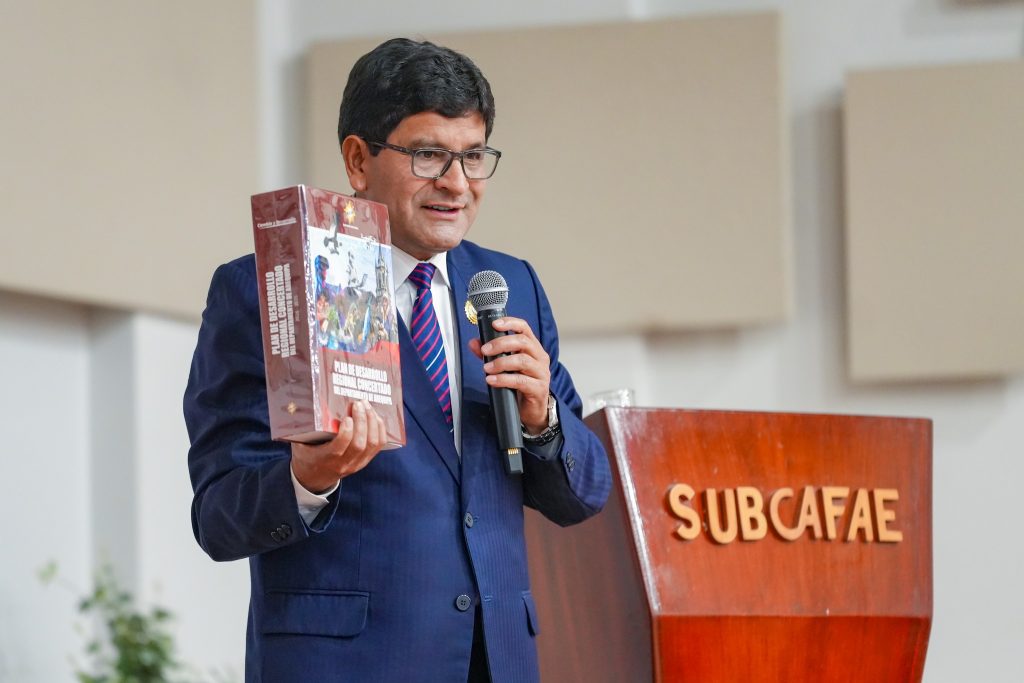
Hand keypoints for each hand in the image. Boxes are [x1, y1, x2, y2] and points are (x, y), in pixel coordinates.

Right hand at [291, 399, 386, 492]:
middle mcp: (343, 464)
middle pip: (360, 444)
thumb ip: (304, 428)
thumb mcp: (300, 443)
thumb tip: (302, 404)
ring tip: (367, 406)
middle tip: (359, 404)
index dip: (347, 432)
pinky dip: (379, 429)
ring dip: (372, 423)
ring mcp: (356, 464)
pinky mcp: (365, 461)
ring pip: (372, 444)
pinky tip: (375, 417)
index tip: (347, 417)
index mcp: (325, 459)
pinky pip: (378, 446)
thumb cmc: (306, 455)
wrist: (314, 478)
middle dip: (362, 421)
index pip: (340, 448)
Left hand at [468, 316, 550, 434]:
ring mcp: (541, 373)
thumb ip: (490, 354)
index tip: (494, 324)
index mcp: (533, 348)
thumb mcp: (505, 367)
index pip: (525, 328)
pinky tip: (492, 380)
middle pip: (523, 342)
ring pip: (522, 361)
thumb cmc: (520, 385)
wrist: (533, 410)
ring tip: (486, 368)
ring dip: (501, 362)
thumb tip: (474, 343)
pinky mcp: (539, 389)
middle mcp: (540, 358)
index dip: (510, 323)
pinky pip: (521, 381)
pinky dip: (504, 379)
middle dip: (501, 344)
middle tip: (485, 351)